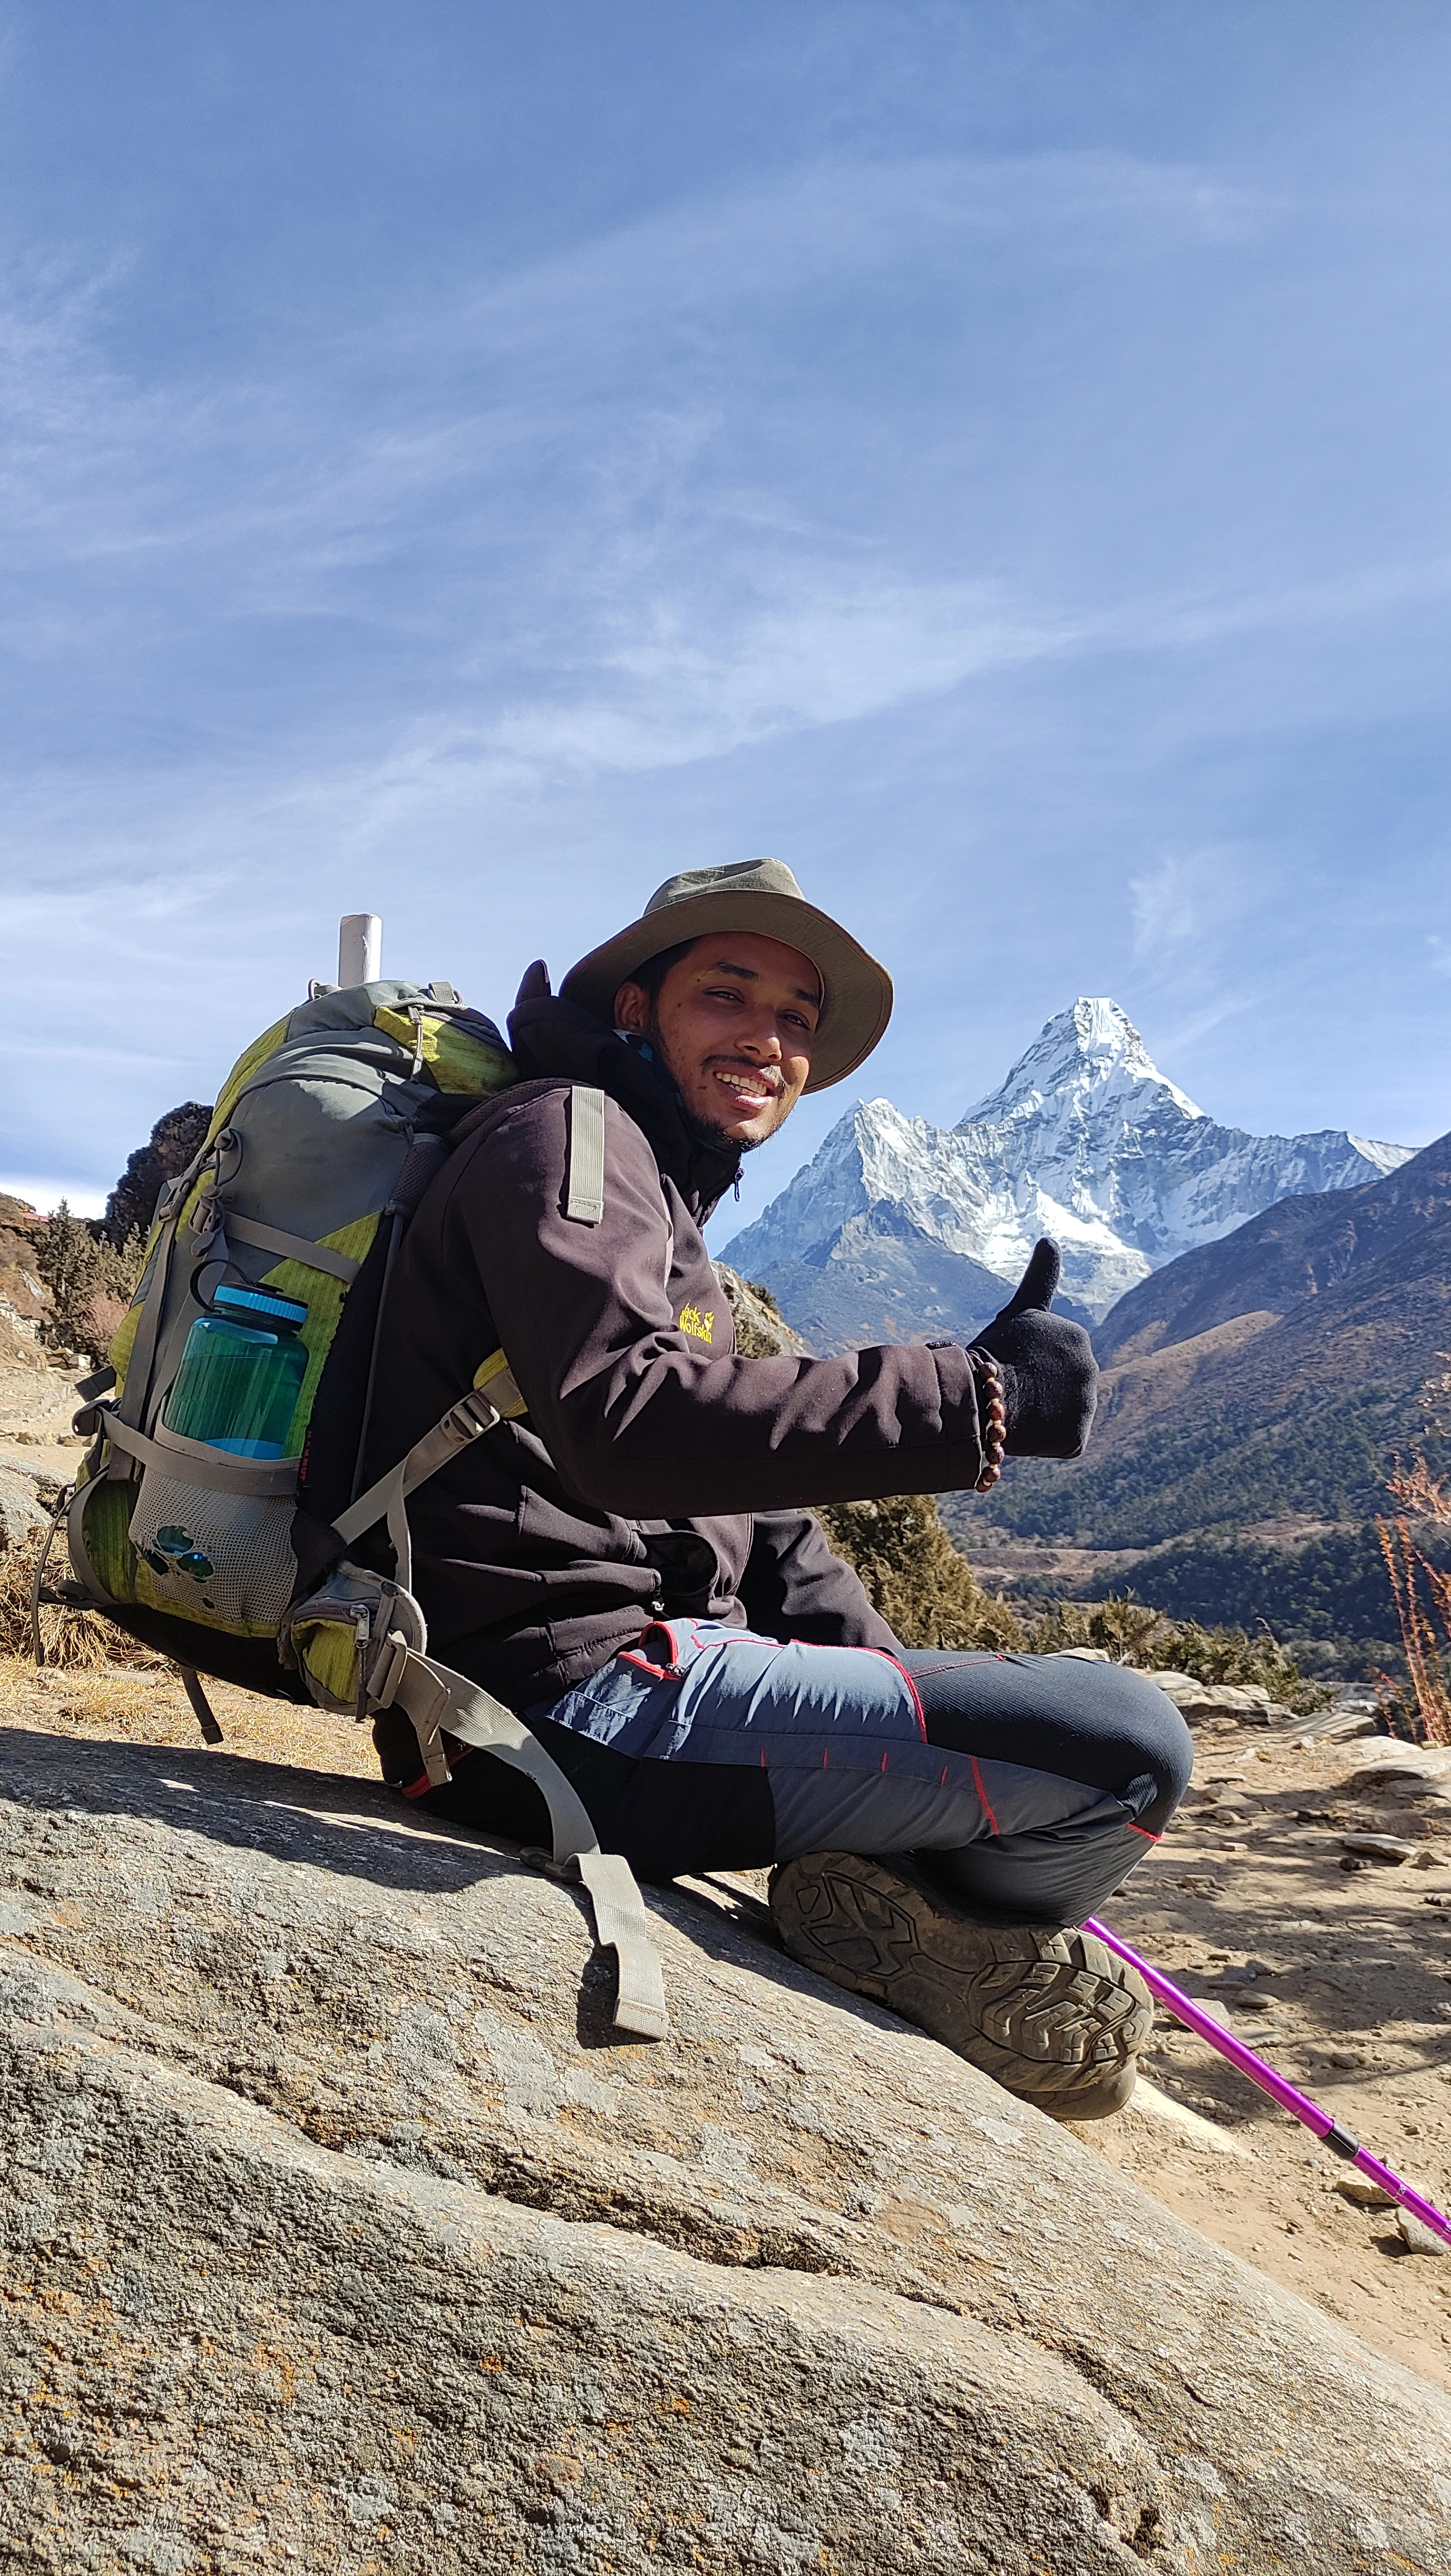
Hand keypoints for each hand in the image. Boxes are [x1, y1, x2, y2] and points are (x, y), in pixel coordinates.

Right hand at [972, 1239, 1096, 1459]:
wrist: (985, 1394)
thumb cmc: (994, 1351)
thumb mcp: (1019, 1310)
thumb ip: (1041, 1277)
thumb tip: (1050, 1237)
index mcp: (1077, 1336)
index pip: (1052, 1356)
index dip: (1028, 1361)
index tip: (1014, 1363)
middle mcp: (1091, 1367)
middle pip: (1058, 1384)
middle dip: (1037, 1387)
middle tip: (1008, 1387)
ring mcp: (1086, 1403)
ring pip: (1059, 1413)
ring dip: (1041, 1414)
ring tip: (1015, 1408)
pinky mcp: (1078, 1436)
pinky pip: (1060, 1441)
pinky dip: (1043, 1441)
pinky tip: (1025, 1430)